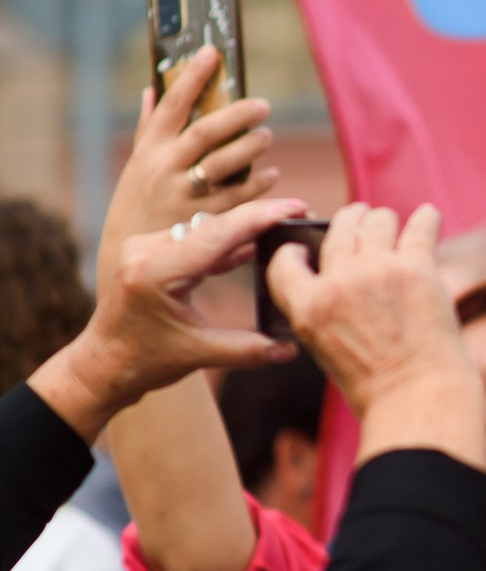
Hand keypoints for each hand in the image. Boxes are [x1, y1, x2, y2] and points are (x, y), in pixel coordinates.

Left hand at [33, 201, 298, 440]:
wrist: (102, 365)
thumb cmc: (143, 362)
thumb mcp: (199, 355)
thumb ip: (248, 350)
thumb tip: (292, 348)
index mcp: (155, 271)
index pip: (218, 234)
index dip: (261, 218)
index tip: (296, 205)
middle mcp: (145, 250)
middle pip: (213, 225)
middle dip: (257, 218)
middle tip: (298, 211)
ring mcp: (143, 246)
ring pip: (204, 229)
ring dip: (241, 230)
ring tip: (280, 228)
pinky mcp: (147, 250)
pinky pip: (192, 238)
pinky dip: (222, 243)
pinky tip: (251, 245)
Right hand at [97, 50, 281, 290]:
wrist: (127, 262)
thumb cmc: (136, 205)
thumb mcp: (137, 164)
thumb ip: (150, 127)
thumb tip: (153, 89)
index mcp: (150, 150)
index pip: (171, 104)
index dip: (192, 76)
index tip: (213, 52)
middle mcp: (165, 170)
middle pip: (206, 132)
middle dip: (236, 114)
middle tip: (262, 104)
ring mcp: (185, 196)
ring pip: (224, 165)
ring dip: (250, 148)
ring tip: (265, 135)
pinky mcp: (203, 222)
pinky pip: (238, 200)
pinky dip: (258, 185)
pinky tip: (272, 175)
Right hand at [269, 203, 484, 468]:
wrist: (416, 398)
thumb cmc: (374, 384)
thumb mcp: (325, 347)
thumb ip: (324, 308)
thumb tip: (341, 269)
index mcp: (307, 308)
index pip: (285, 260)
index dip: (294, 249)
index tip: (304, 247)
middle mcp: (338, 282)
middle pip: (338, 228)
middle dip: (349, 220)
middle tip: (361, 219)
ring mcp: (377, 271)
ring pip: (377, 220)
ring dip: (384, 220)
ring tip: (394, 226)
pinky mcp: (416, 268)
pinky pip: (421, 226)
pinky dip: (426, 218)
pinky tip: (429, 216)